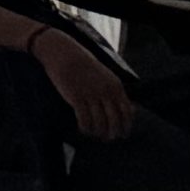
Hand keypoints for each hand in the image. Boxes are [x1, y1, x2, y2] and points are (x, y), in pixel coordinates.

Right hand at [32, 25, 139, 143]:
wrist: (62, 51)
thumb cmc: (82, 64)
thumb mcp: (104, 75)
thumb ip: (114, 91)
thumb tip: (124, 109)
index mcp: (116, 86)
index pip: (127, 113)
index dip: (126, 127)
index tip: (122, 135)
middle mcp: (106, 92)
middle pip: (115, 121)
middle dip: (112, 133)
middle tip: (107, 139)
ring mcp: (91, 95)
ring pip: (100, 123)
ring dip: (98, 133)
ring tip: (94, 136)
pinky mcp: (76, 97)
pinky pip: (84, 120)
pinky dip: (85, 129)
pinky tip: (83, 131)